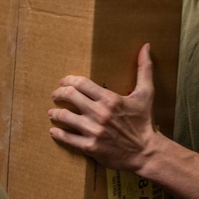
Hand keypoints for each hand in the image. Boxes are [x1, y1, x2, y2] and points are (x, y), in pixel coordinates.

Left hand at [47, 43, 158, 172]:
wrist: (145, 152)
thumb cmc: (144, 122)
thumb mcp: (146, 94)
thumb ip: (145, 69)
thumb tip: (146, 46)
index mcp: (110, 99)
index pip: (81, 83)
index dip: (68, 80)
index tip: (64, 82)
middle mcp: (99, 113)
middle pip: (69, 96)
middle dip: (58, 93)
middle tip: (55, 95)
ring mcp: (93, 131)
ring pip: (64, 117)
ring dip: (55, 113)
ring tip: (52, 112)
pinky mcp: (90, 147)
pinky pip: (67, 138)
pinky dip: (57, 133)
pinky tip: (54, 130)